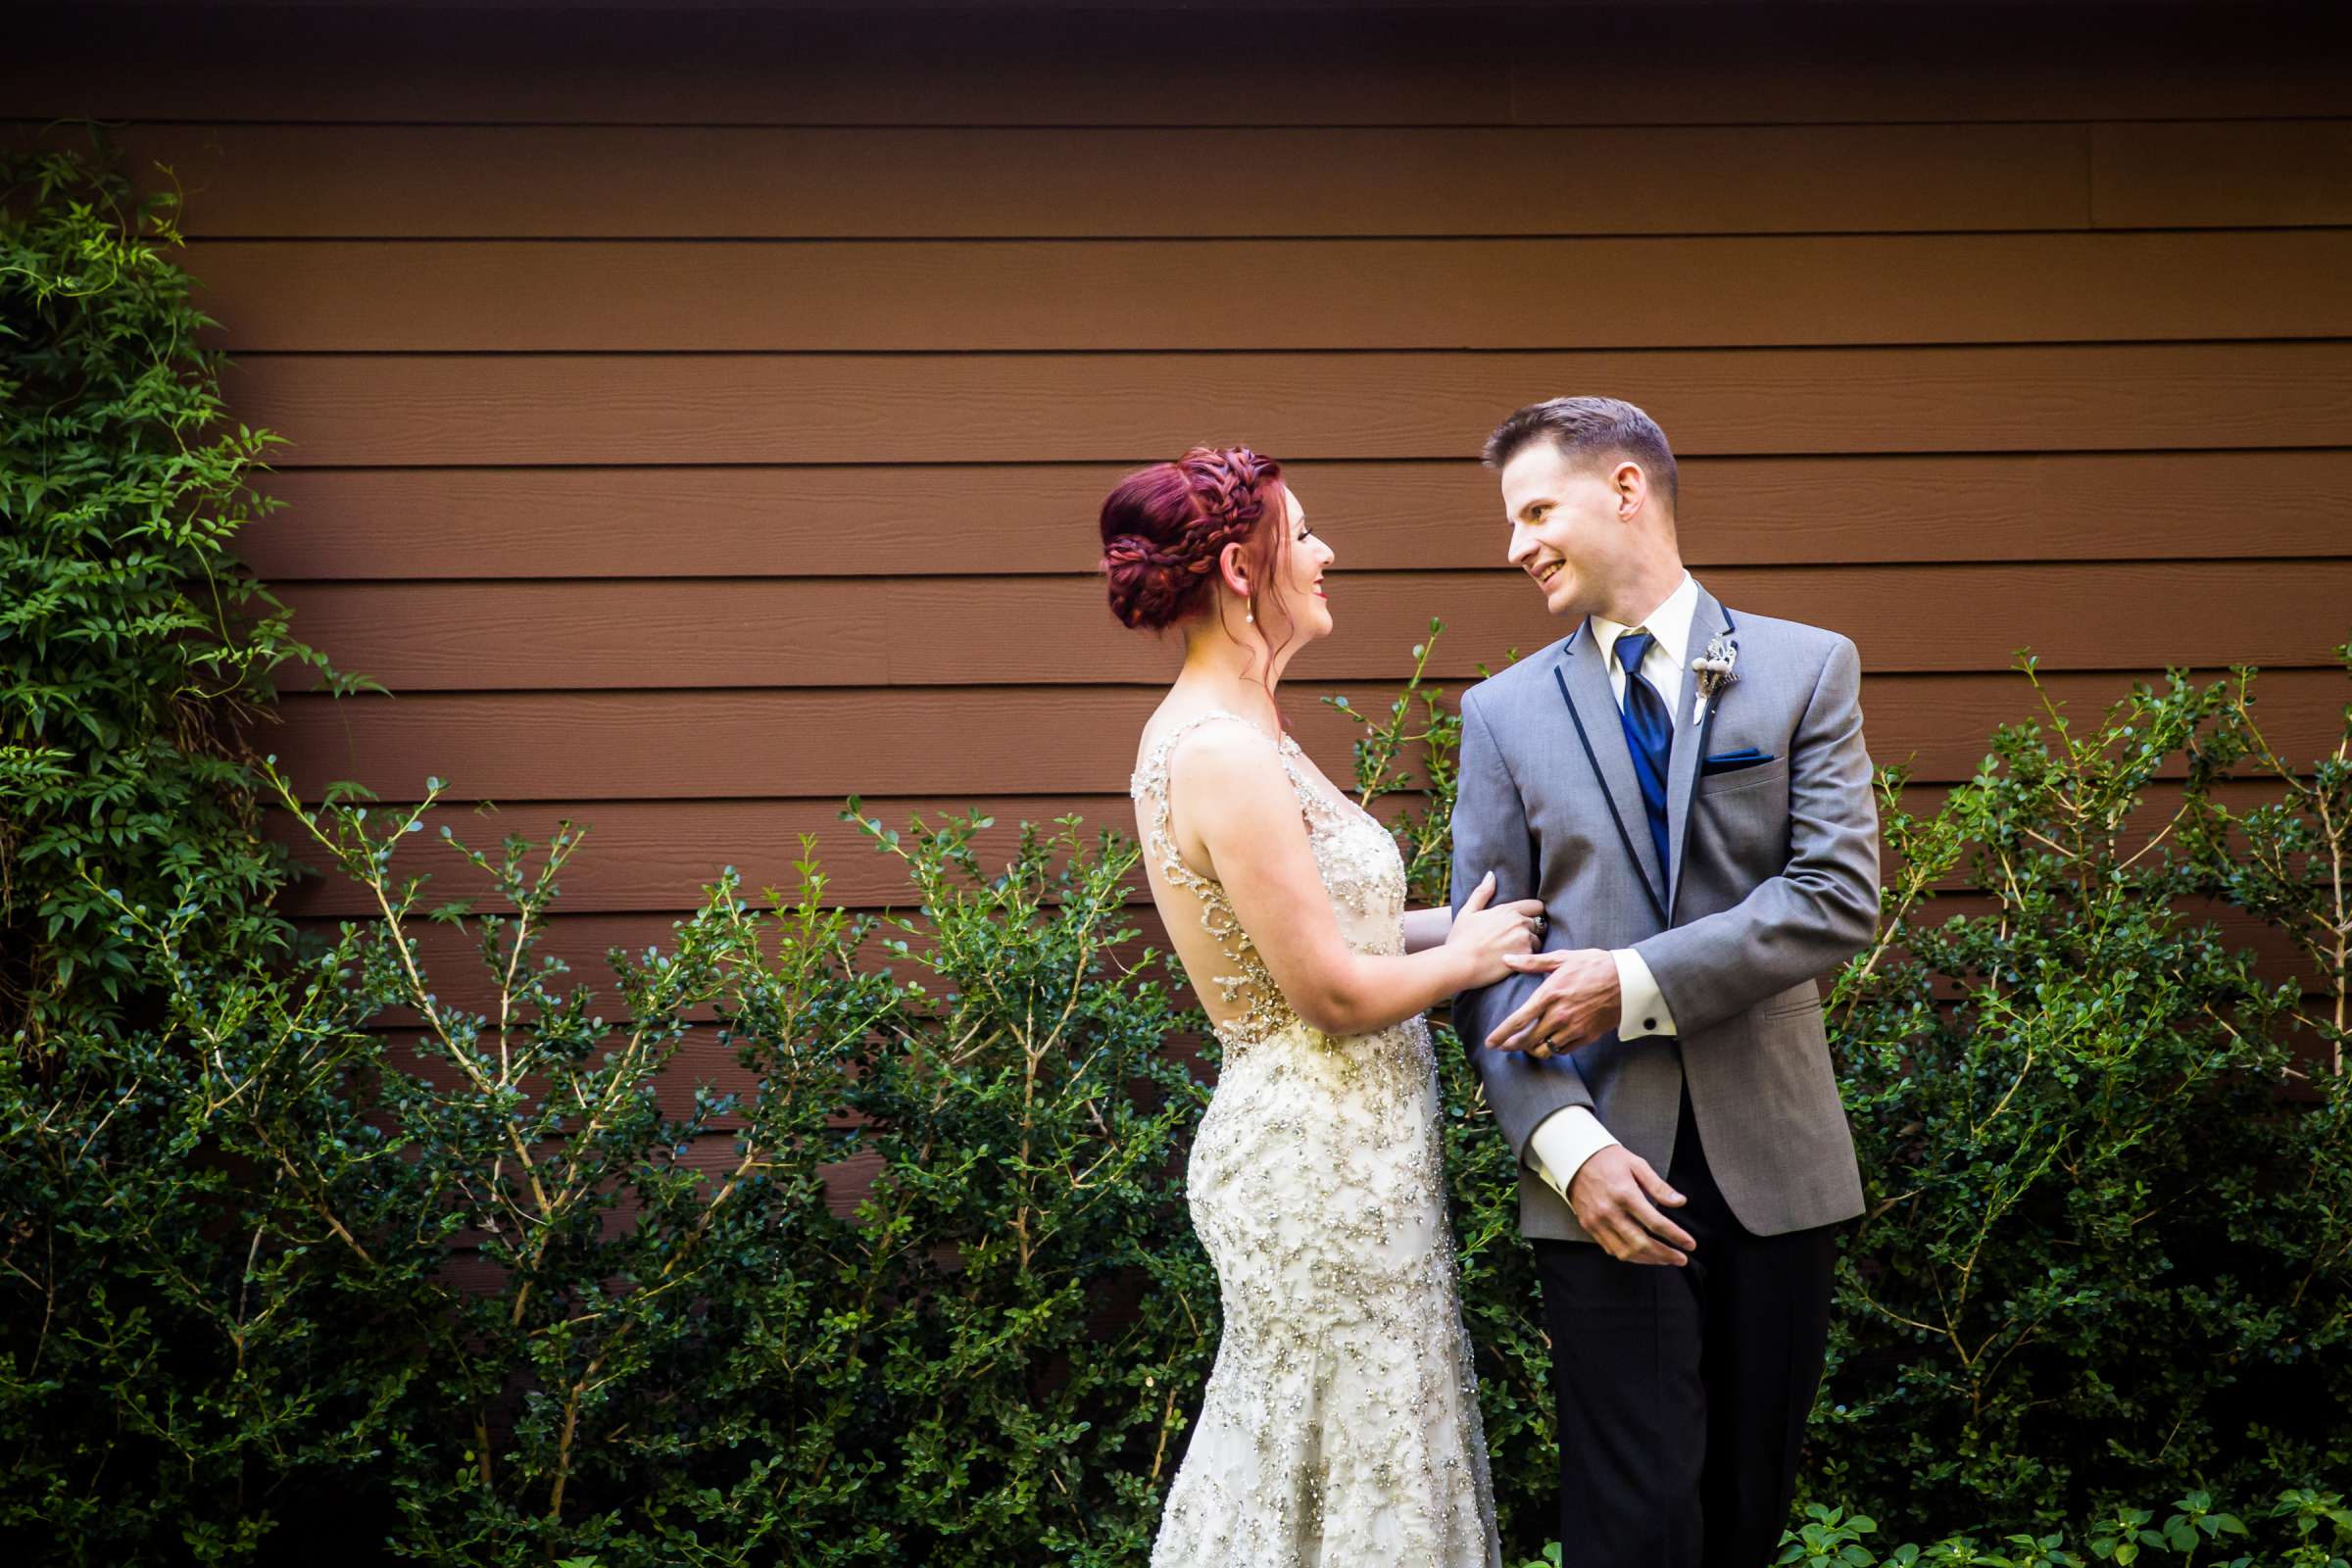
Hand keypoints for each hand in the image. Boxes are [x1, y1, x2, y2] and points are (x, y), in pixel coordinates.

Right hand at [1445, 871, 1547, 986]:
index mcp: (1507, 910)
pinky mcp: (1526, 956)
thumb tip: (1491, 875)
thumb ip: (1482, 893)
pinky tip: (1514, 961)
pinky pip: (1535, 956)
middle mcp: (1519, 922)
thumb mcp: (1467, 912)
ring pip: (1538, 940)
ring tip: (1514, 952)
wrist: (1460, 965)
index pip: (1536, 906)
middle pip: (1540, 923)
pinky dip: (1527, 958)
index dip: (1534, 913)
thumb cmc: (1460, 939)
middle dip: (1532, 930)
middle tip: (1517, 940)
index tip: (1527, 921)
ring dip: (1531, 945)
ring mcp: (1524, 939)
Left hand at [1484, 947, 1618, 1055]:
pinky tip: (1548, 1042)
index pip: (1517, 1020)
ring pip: (1544, 1050)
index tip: (1490, 1042)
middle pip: (1527, 1040)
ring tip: (1525, 1045)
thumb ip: (1531, 962)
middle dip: (1511, 1046)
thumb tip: (1507, 959)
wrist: (1627, 980)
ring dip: (1531, 1049)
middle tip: (1503, 1046)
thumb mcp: (1562, 958)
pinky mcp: (1586, 1036)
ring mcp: (1573, 1028)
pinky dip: (1552, 1049)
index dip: (1500, 1034)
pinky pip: (1562, 1051)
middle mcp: (1559, 1015)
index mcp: (1549, 995)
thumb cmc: (1594, 965)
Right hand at [1567, 1145, 1693, 1266]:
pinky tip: (1643, 1254)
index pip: (1655, 1223)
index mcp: (1625, 1194)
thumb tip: (1680, 1202)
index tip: (1690, 1244)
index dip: (1676, 1236)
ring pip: (1626, 1252)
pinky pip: (1611, 1249)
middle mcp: (1610, 1211)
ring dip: (1649, 1260)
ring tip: (1665, 1259)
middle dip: (1665, 1255)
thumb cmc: (1609, 1160)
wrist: (1575, 1159)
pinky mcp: (1589, 1226)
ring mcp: (1597, 1221)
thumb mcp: (1637, 1164)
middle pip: (1642, 1243)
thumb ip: (1659, 1186)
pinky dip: (1630, 1256)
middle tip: (1681, 1259)